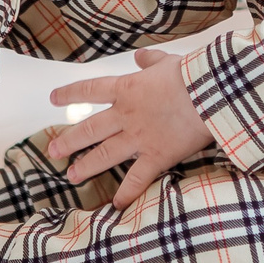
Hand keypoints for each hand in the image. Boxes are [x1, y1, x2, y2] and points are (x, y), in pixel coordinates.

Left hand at [45, 47, 214, 208]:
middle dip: (69, 141)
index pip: (90, 90)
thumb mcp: (167, 61)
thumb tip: (140, 57)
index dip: (70, 94)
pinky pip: (137, 179)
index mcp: (127, 89)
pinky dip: (127, 193)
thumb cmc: (191, 74)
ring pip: (105, 155)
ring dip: (86, 166)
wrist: (210, 93)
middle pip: (90, 129)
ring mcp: (139, 138)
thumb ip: (150, 61)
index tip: (54, 99)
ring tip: (71, 176)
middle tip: (53, 151)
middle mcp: (126, 115)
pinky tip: (116, 205)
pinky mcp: (156, 157)